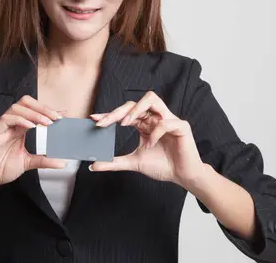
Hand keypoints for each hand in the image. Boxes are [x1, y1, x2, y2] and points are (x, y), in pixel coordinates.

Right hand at [0, 96, 66, 192]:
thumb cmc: (1, 168)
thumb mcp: (28, 163)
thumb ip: (44, 160)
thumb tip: (62, 162)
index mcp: (20, 128)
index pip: (34, 112)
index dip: (48, 110)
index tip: (63, 115)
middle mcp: (12, 124)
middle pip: (25, 103)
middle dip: (42, 107)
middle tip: (56, 117)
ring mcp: (3, 127)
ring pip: (16, 108)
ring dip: (34, 113)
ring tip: (46, 122)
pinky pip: (6, 119)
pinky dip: (19, 120)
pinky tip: (30, 127)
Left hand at [89, 91, 205, 186]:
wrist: (183, 176)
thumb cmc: (162, 166)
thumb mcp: (133, 163)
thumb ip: (114, 162)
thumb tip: (93, 165)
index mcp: (145, 123)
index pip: (125, 112)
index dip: (109, 114)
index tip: (94, 119)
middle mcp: (155, 117)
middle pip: (134, 103)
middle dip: (117, 111)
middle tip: (103, 122)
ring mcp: (168, 119)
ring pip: (151, 99)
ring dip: (136, 109)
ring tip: (125, 124)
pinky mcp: (181, 125)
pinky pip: (165, 122)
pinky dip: (155, 132)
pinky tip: (151, 144)